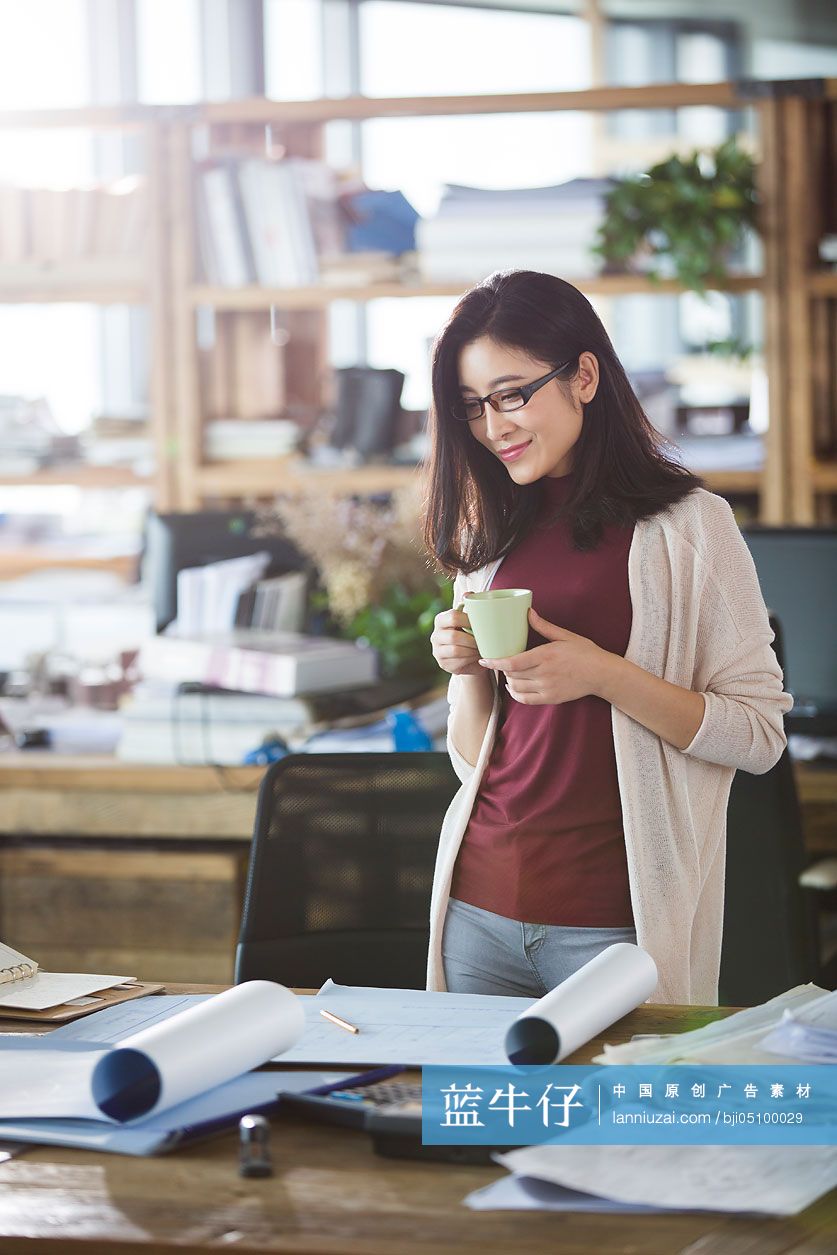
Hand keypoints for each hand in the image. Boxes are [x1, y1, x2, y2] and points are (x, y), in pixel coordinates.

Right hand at [431, 606, 482, 676]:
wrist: (469, 657)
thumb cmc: (470, 634)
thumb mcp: (469, 620)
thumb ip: (469, 606)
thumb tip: (468, 594)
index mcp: (441, 620)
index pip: (452, 616)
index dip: (468, 620)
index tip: (481, 624)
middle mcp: (435, 635)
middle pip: (453, 636)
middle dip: (471, 639)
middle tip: (483, 640)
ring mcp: (437, 651)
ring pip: (456, 650)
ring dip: (472, 650)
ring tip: (482, 648)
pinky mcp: (443, 663)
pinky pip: (458, 661)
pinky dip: (470, 659)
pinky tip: (477, 657)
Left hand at [478, 608, 609, 703]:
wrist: (602, 674)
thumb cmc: (585, 652)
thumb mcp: (565, 636)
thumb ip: (544, 626)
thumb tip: (528, 612)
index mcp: (546, 656)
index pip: (513, 662)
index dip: (495, 662)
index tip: (484, 659)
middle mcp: (544, 673)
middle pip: (512, 674)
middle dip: (501, 668)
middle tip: (499, 661)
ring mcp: (547, 688)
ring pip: (517, 687)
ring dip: (508, 680)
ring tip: (507, 672)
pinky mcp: (551, 698)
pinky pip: (526, 699)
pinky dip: (515, 694)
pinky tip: (514, 686)